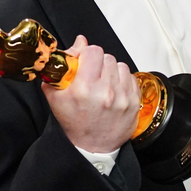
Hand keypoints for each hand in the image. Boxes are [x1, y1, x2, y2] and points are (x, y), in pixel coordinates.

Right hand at [42, 35, 139, 153]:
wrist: (91, 147)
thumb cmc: (73, 123)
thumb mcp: (56, 96)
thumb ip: (63, 66)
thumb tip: (79, 42)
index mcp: (84, 88)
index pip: (93, 51)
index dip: (86, 54)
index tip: (83, 62)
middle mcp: (106, 92)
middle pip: (107, 57)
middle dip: (98, 63)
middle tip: (92, 75)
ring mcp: (122, 97)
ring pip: (120, 65)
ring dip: (111, 70)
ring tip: (103, 83)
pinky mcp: (134, 102)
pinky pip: (131, 77)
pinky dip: (122, 80)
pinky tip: (114, 90)